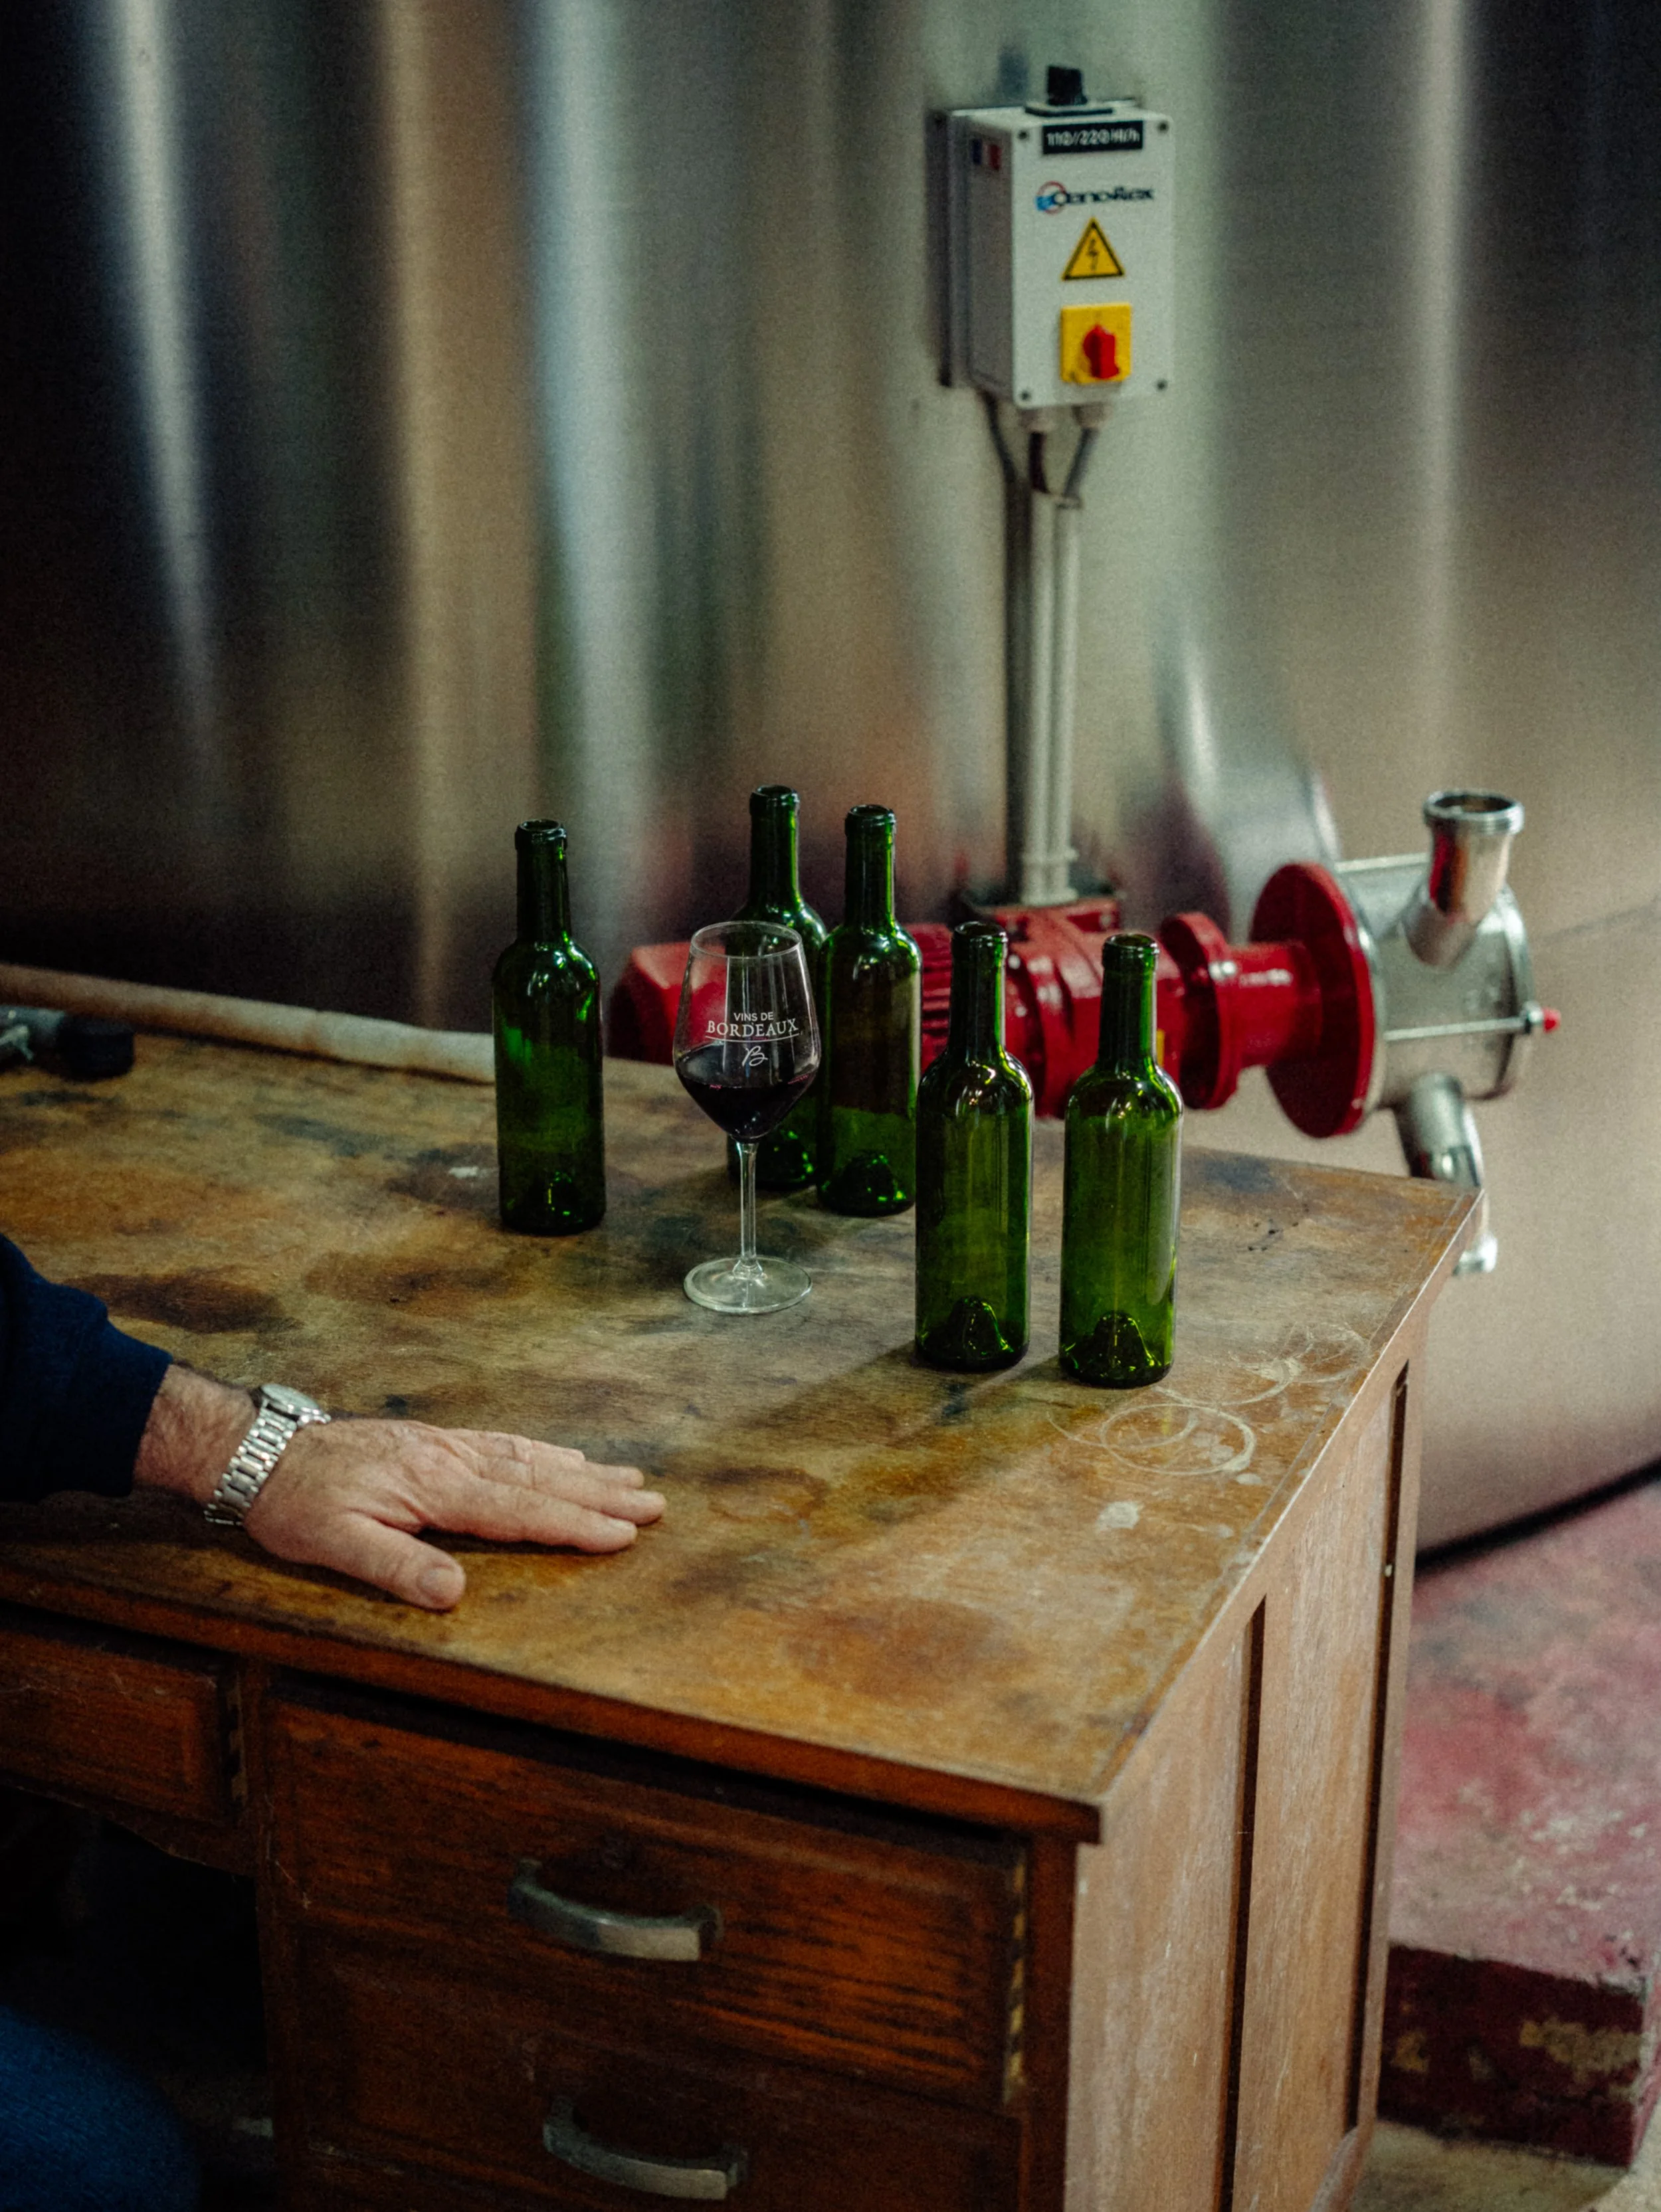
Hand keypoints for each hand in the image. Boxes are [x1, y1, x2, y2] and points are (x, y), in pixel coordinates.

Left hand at [133, 1365, 663, 1609]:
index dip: (575, 1524)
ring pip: (528, 1458)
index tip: (625, 1533)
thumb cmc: (295, 1501)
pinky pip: (504, 1443)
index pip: (519, 1510)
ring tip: (629, 1478)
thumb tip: (456, 1594)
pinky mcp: (434, 1441)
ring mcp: (445, 1446)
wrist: (260, 1448)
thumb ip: (397, 1566)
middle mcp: (450, 1460)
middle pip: (538, 1479)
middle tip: (655, 1503)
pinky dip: (544, 1452)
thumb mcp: (334, 1544)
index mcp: (435, 1487)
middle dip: (600, 1494)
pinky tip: (564, 1457)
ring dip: (582, 1471)